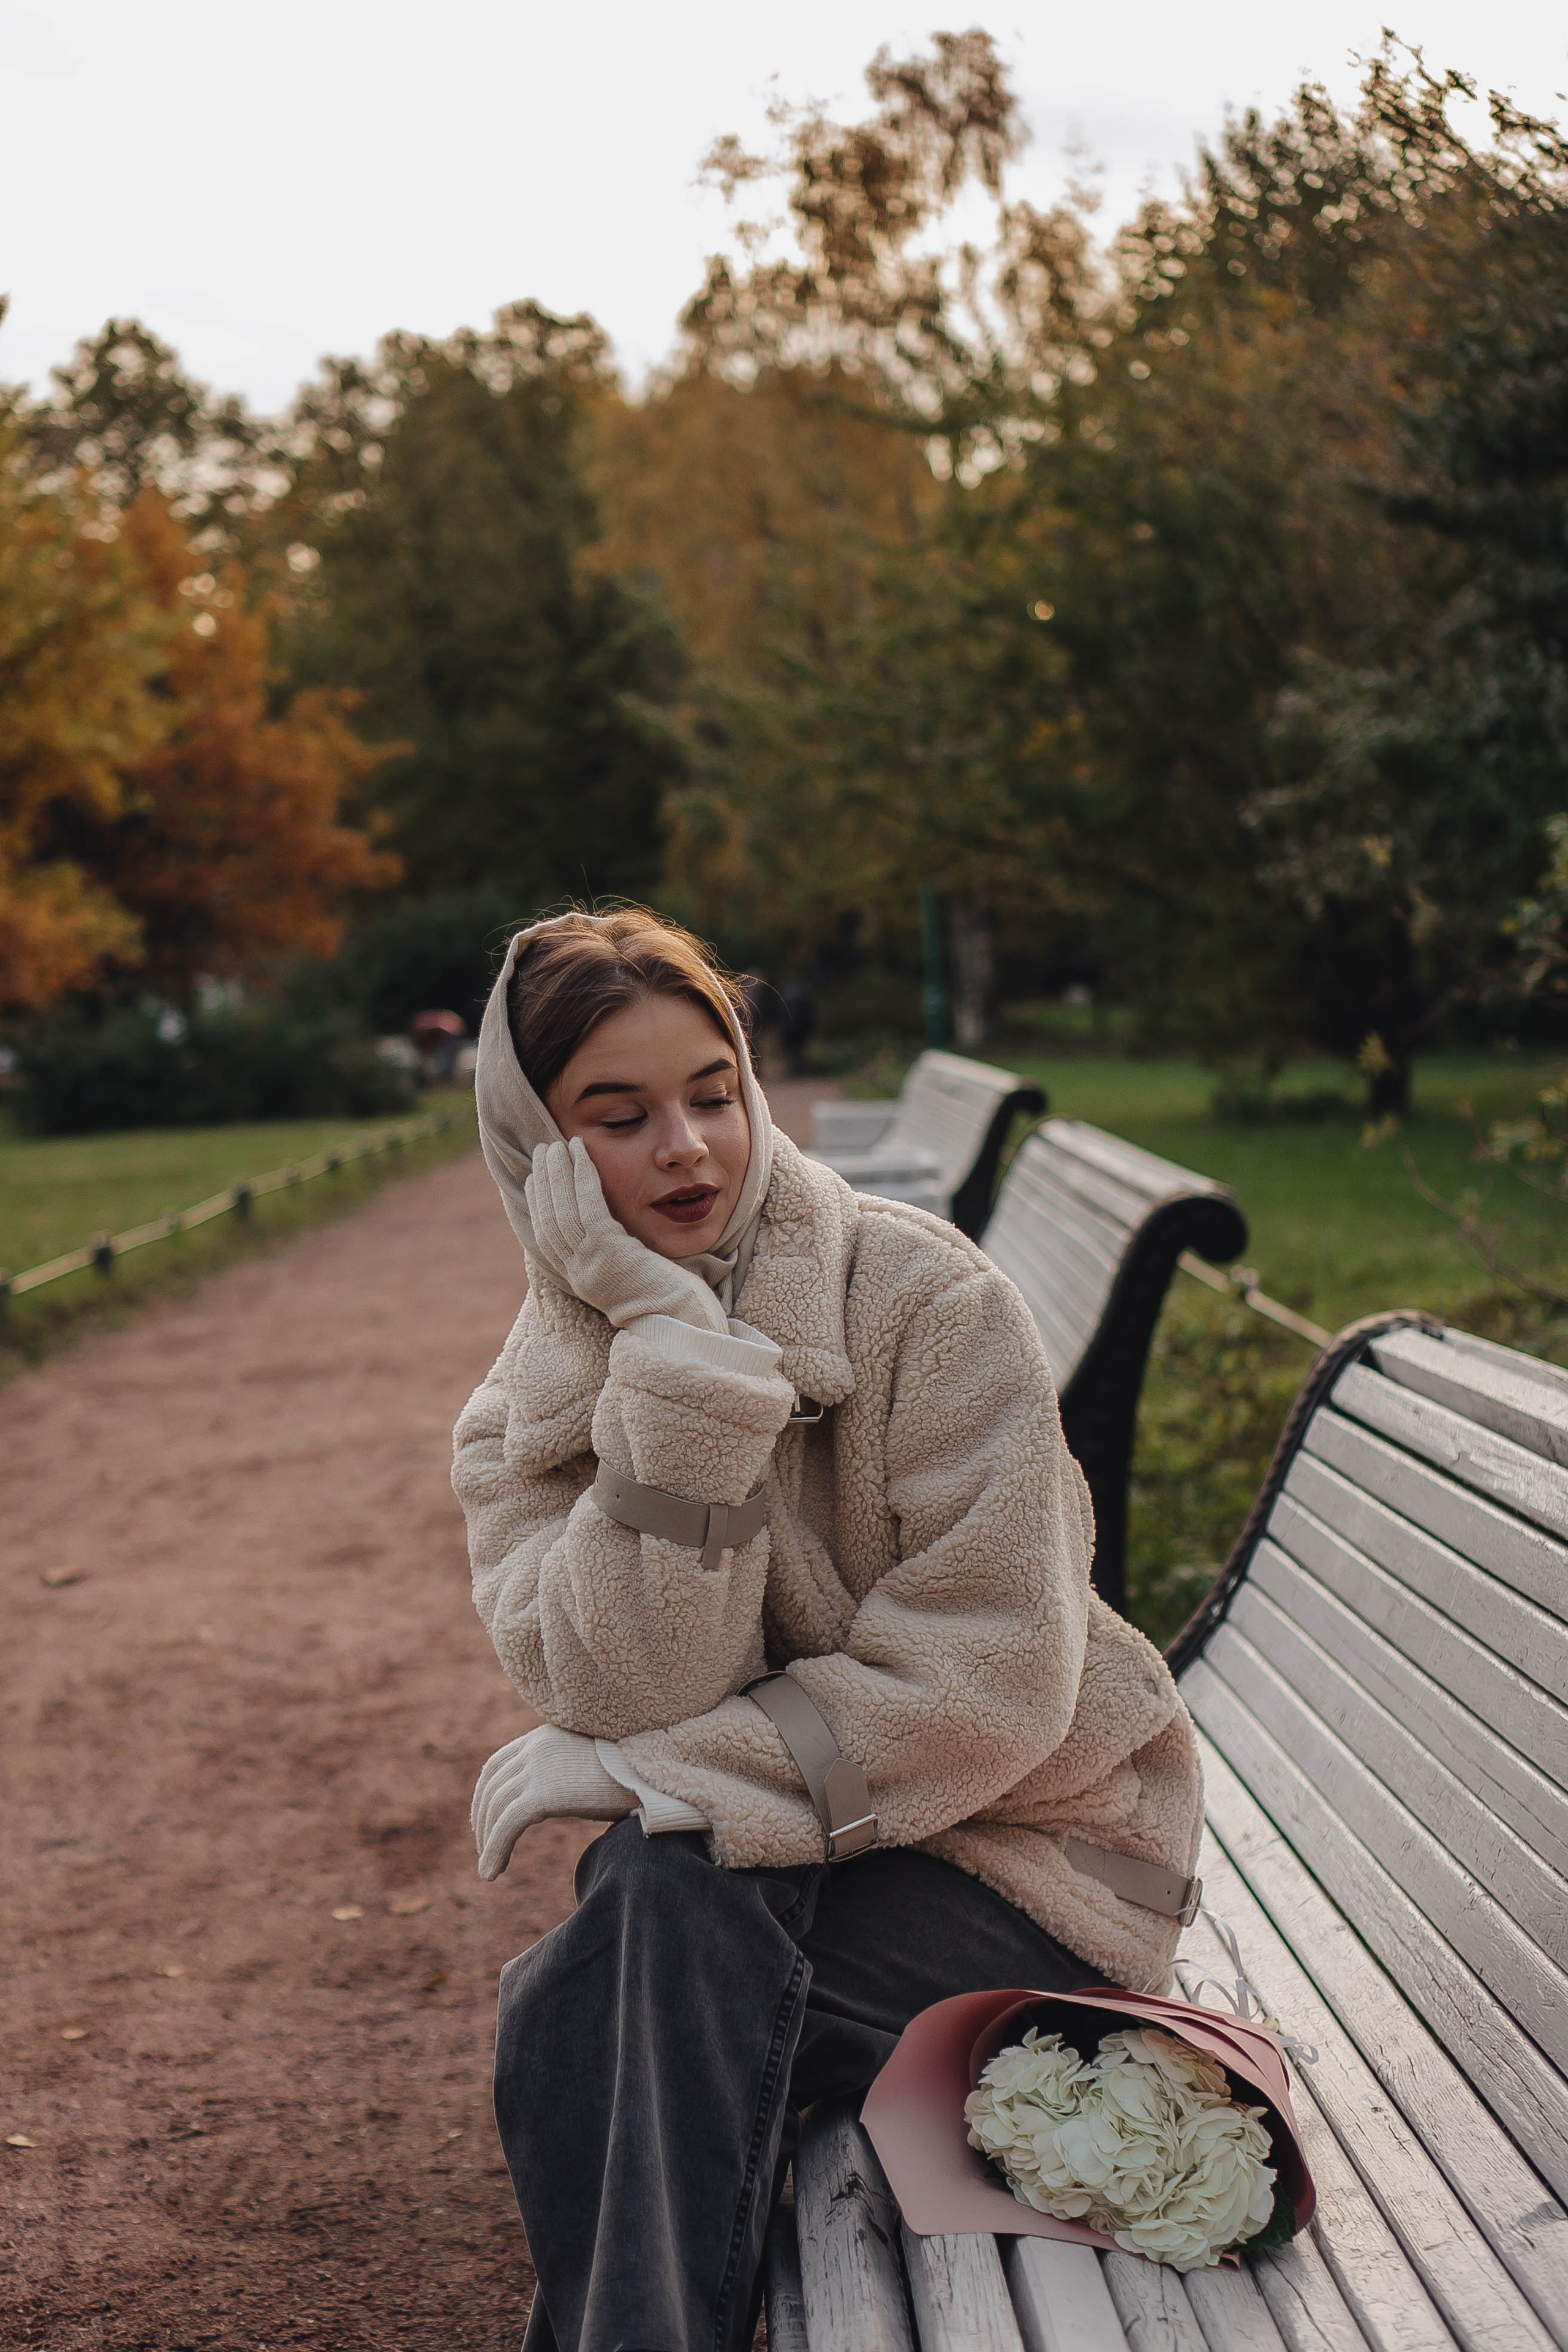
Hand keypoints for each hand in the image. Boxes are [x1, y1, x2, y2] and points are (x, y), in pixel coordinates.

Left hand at [471, 1723, 636, 1879]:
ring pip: (496, 1810)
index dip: (484, 1795)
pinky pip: (506, 1826)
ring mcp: (538, 1769)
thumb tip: (559, 1797)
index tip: (484, 1822)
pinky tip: (491, 1873)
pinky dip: (494, 1850)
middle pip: (491, 1787)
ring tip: (488, 1870)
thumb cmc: (632, 1771)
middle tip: (484, 1849)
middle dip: (482, 1821)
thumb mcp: (588, 1764)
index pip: (497, 1765)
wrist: (653, 1768)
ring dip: (487, 1842)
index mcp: (544, 1737)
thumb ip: (565, 1773)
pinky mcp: (543, 1794)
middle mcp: (535, 1748)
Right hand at [525, 1138, 728, 1333]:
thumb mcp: (632, 1277)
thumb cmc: (669, 1304)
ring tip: (557, 1145)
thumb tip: (612, 1234)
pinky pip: (588, 1207)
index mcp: (582, 1279)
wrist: (683, 1327)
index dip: (540, 1203)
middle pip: (549, 1220)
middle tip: (543, 1150)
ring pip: (563, 1210)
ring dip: (558, 1172)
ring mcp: (592, 1263)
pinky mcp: (610, 1252)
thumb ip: (616, 1256)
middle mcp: (579, 1272)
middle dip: (544, 1182)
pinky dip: (582, 1177)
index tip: (537, 1176)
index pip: (548, 1236)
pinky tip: (581, 1153)